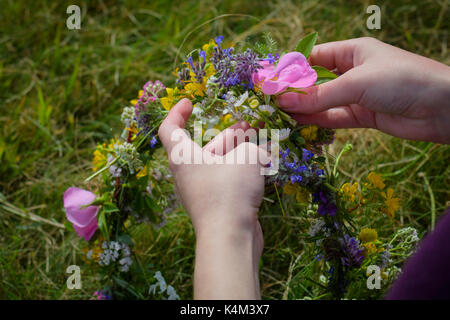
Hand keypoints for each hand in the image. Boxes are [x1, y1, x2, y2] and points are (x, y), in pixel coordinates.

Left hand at [158, 98, 267, 298]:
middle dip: (225, 133)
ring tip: (258, 140)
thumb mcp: (246, 158)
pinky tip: (260, 165)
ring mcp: (201, 190)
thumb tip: (255, 153)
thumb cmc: (230, 191)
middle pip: (202, 146)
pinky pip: (225, 180)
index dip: (177, 112)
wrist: (229, 237)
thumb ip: (251, 146)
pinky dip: (239, 169)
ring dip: (236, 150)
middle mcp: (187, 173)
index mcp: (183, 157)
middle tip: (246, 123)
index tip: (189, 102)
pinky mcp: (215, 204)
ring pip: (217, 163)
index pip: (170, 129)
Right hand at [277, 37, 449, 142]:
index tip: (270, 80)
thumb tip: (283, 100)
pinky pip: (333, 118)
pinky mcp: (362, 116)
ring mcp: (357, 95)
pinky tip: (299, 124)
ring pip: (322, 102)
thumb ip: (319, 95)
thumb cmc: (401, 80)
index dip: (291, 69)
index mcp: (353, 51)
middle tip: (270, 102)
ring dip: (303, 109)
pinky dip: (317, 122)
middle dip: (294, 92)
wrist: (442, 108)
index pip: (314, 57)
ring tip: (279, 116)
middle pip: (316, 82)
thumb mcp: (356, 83)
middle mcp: (353, 72)